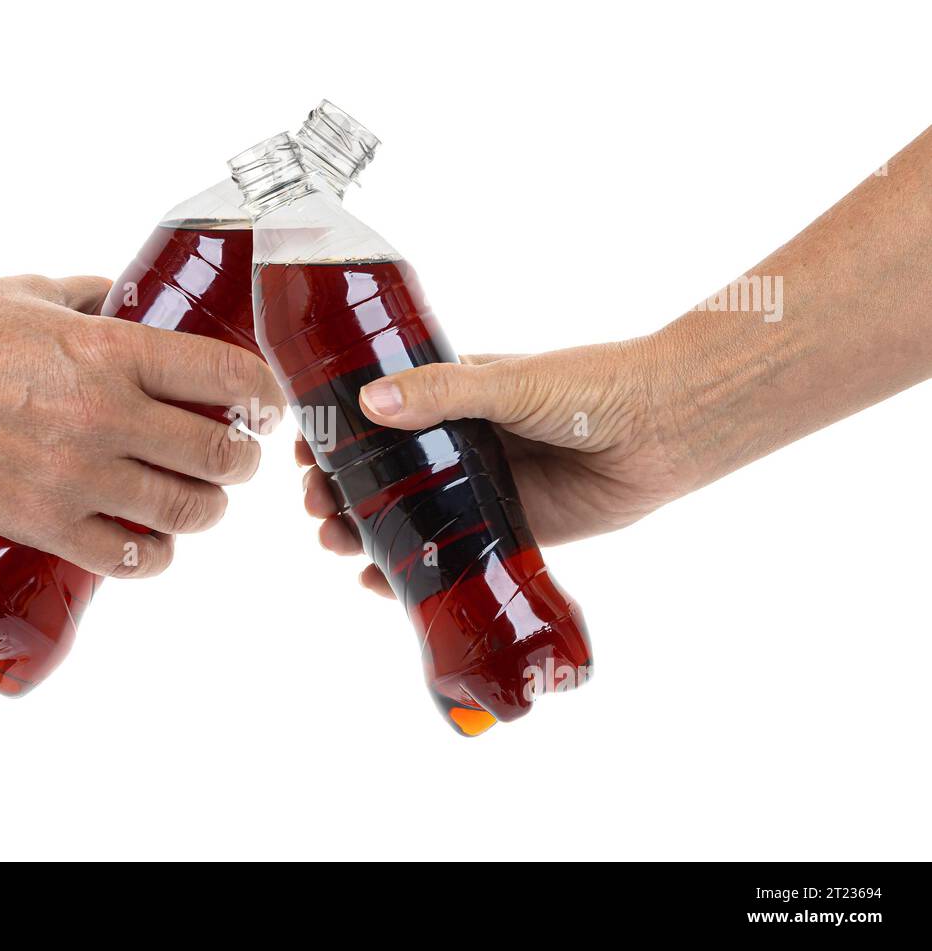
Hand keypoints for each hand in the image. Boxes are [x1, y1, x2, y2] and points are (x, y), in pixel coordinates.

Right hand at [0, 274, 283, 577]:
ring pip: (187, 514)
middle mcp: (106, 414)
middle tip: (233, 460)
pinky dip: (155, 557)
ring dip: (205, 511)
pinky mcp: (43, 523)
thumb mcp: (38, 292)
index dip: (264, 397)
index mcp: (112, 349)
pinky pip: (131, 560)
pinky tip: (151, 544)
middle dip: (240, 461)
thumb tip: (135, 304)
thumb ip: (99, 300)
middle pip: (220, 455)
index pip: (229, 378)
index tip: (264, 406)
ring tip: (196, 504)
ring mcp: (76, 476)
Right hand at [296, 338, 693, 596]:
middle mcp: (460, 447)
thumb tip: (370, 403)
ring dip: (364, 533)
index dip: (335, 436)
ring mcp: (483, 492)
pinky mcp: (511, 532)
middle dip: (339, 492)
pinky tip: (377, 584)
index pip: (376, 419)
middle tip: (315, 508)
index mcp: (452, 400)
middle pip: (382, 476)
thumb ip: (442, 393)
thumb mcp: (508, 383)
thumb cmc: (589, 388)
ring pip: (409, 520)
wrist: (664, 428)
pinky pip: (451, 558)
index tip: (303, 451)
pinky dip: (412, 574)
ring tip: (334, 543)